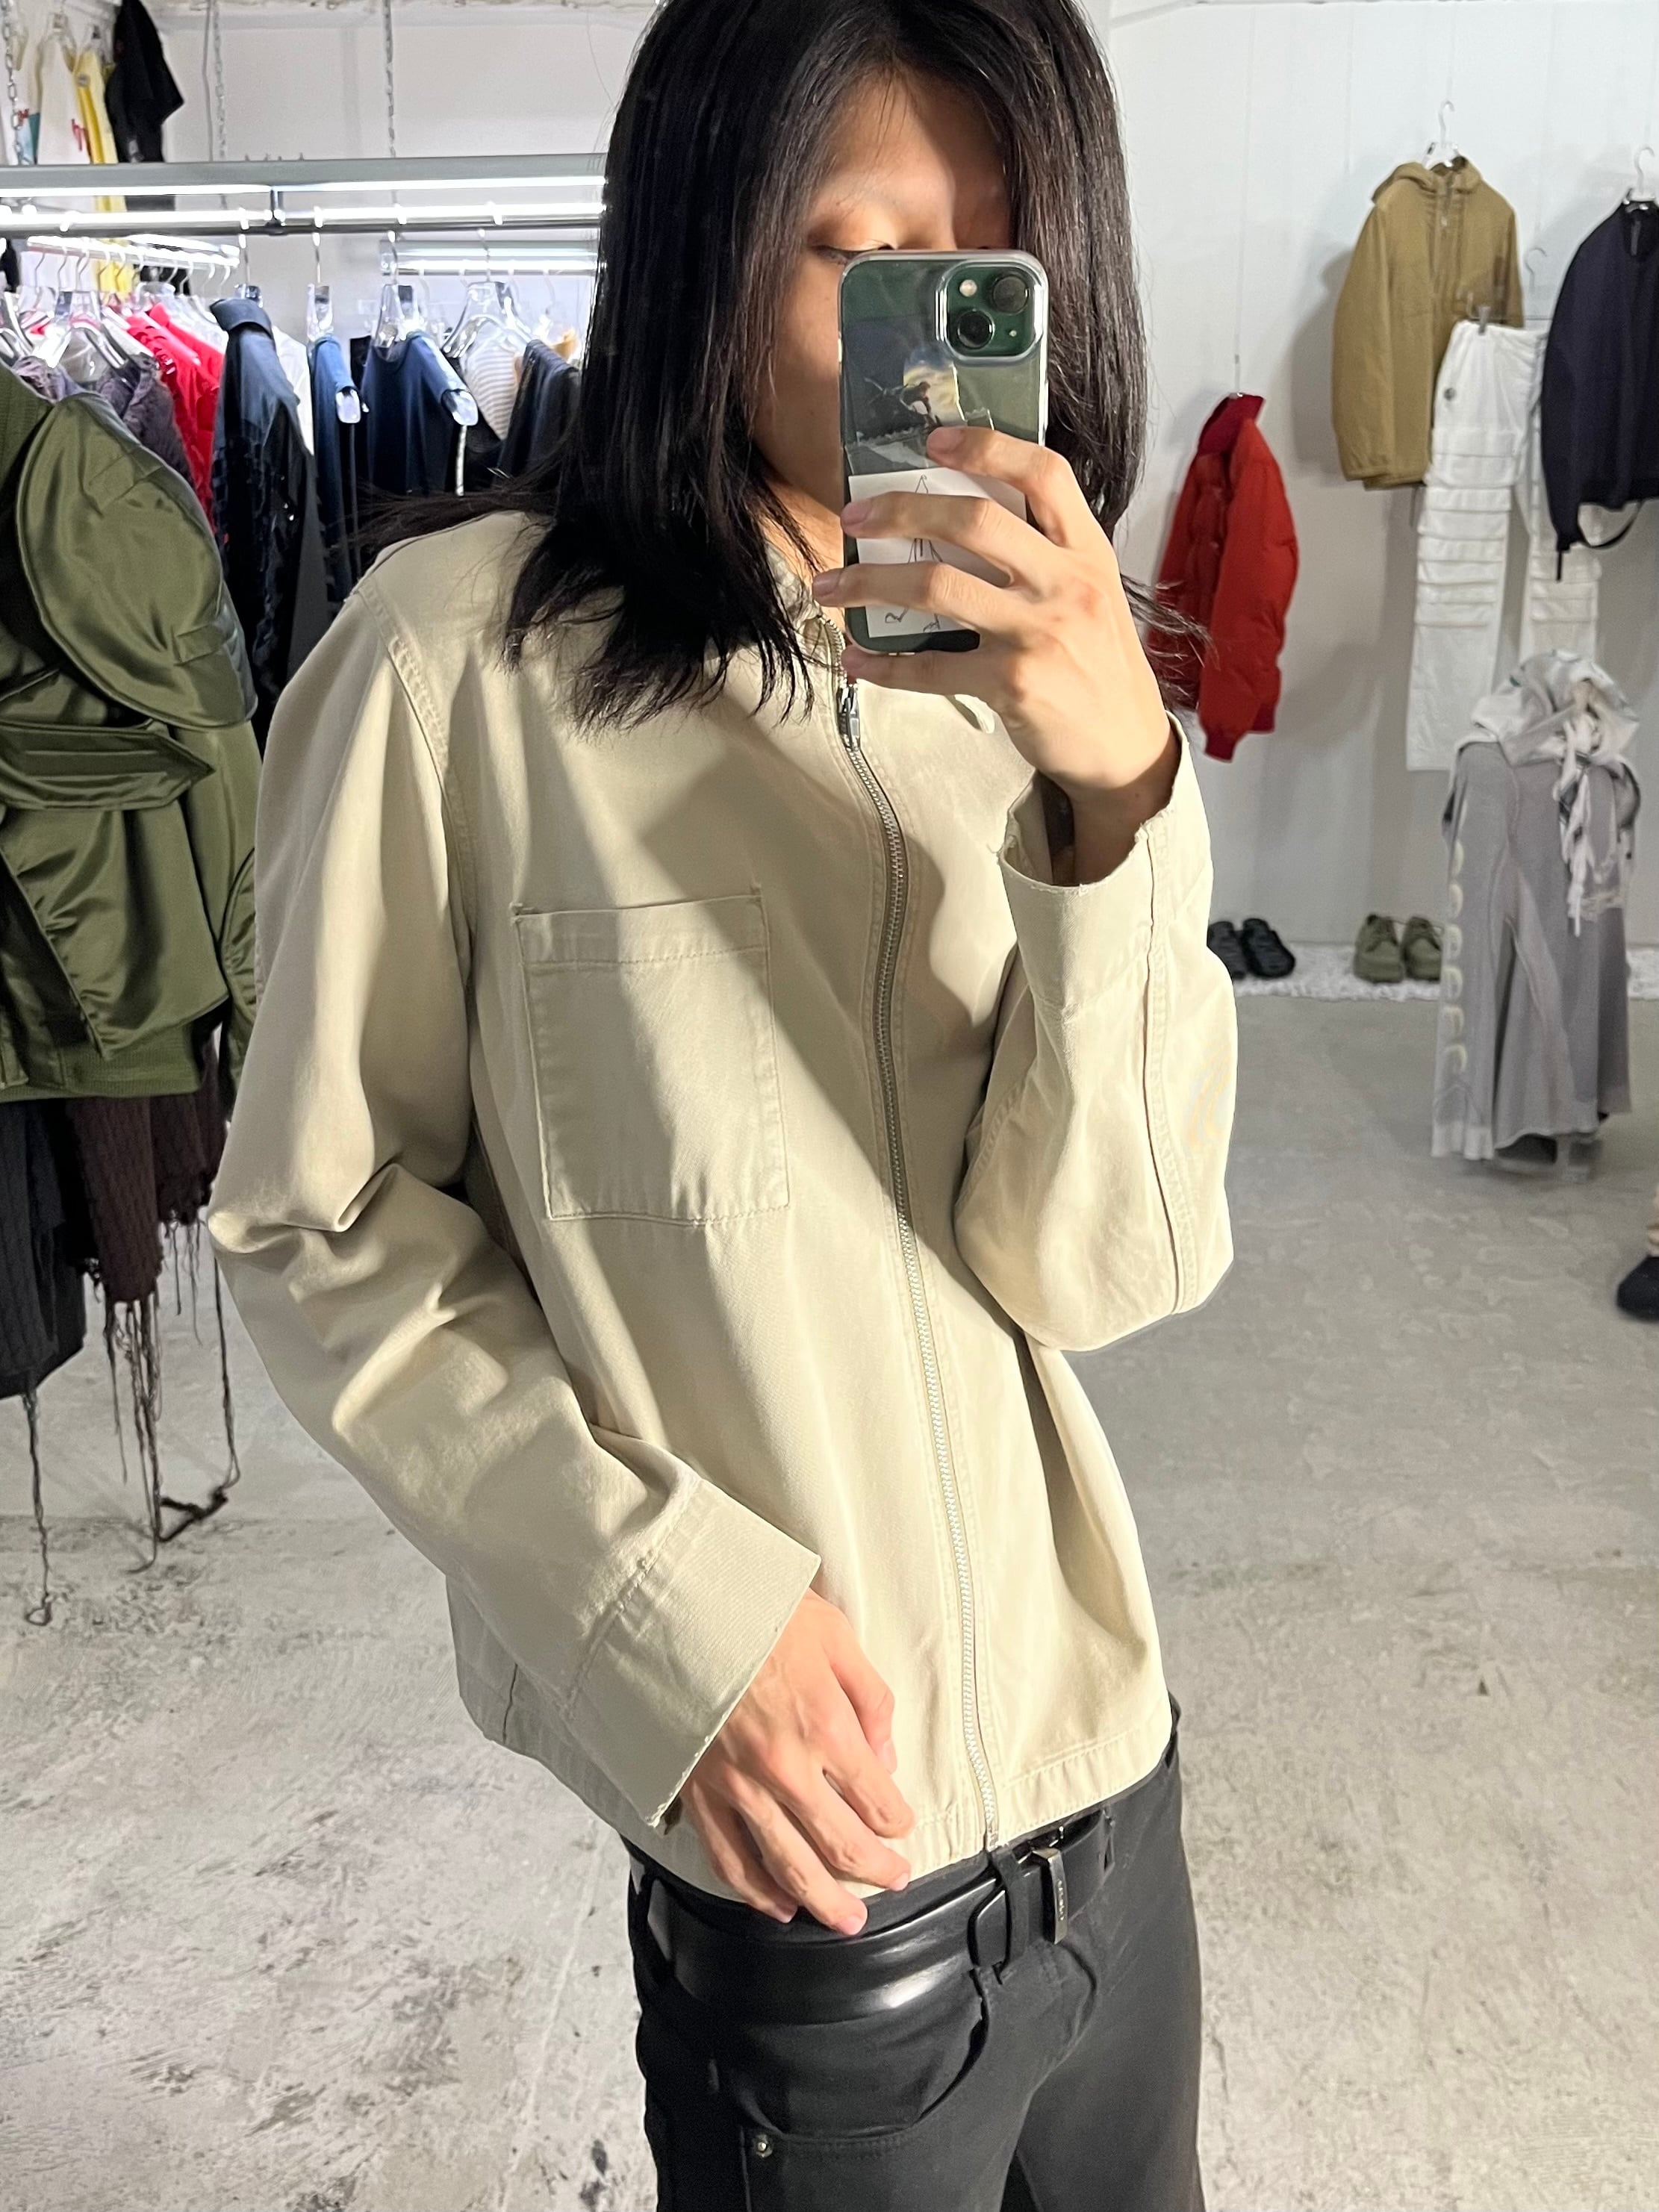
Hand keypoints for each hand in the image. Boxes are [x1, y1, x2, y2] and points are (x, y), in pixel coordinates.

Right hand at [679, 1588, 914, 1933]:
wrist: (677, 1605)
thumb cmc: (759, 1612)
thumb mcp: (835, 1635)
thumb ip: (870, 1698)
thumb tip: (885, 1757)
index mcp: (826, 1727)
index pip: (876, 1798)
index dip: (896, 1820)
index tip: (901, 1825)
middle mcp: (786, 1768)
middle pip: (840, 1844)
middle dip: (874, 1871)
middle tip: (893, 1881)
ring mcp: (739, 1788)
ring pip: (788, 1866)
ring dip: (823, 1901)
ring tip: (847, 1921)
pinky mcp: (700, 1794)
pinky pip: (729, 1858)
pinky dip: (755, 1891)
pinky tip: (777, 1905)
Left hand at [811, 425, 1178, 873]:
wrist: (1126, 743)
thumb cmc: (1096, 663)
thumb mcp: (1090, 594)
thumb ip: (1043, 556)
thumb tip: (958, 524)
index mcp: (1085, 551)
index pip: (1044, 475)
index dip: (987, 448)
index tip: (933, 441)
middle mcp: (1064, 583)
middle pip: (973, 521)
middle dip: (900, 511)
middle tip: (855, 515)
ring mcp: (1038, 633)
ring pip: (937, 587)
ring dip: (870, 582)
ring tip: (830, 586)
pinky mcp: (1014, 684)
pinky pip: (932, 667)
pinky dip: (886, 666)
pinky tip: (858, 662)